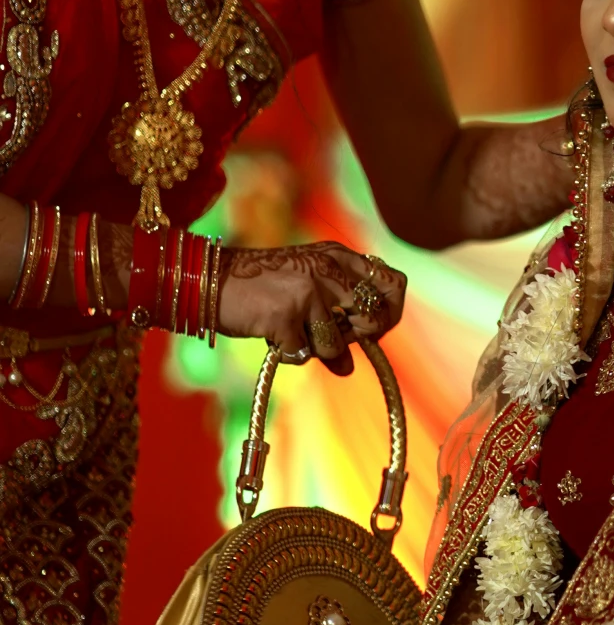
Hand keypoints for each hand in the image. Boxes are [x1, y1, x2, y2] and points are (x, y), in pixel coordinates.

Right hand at [217, 242, 406, 373]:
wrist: (208, 280)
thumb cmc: (259, 287)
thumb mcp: (305, 288)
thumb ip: (334, 317)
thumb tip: (349, 368)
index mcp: (338, 256)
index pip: (394, 283)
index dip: (389, 312)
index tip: (372, 329)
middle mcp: (329, 269)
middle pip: (375, 317)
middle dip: (359, 337)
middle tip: (331, 337)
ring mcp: (308, 292)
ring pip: (336, 345)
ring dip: (313, 348)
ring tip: (290, 331)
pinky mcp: (285, 316)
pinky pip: (302, 355)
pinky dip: (287, 353)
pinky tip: (272, 336)